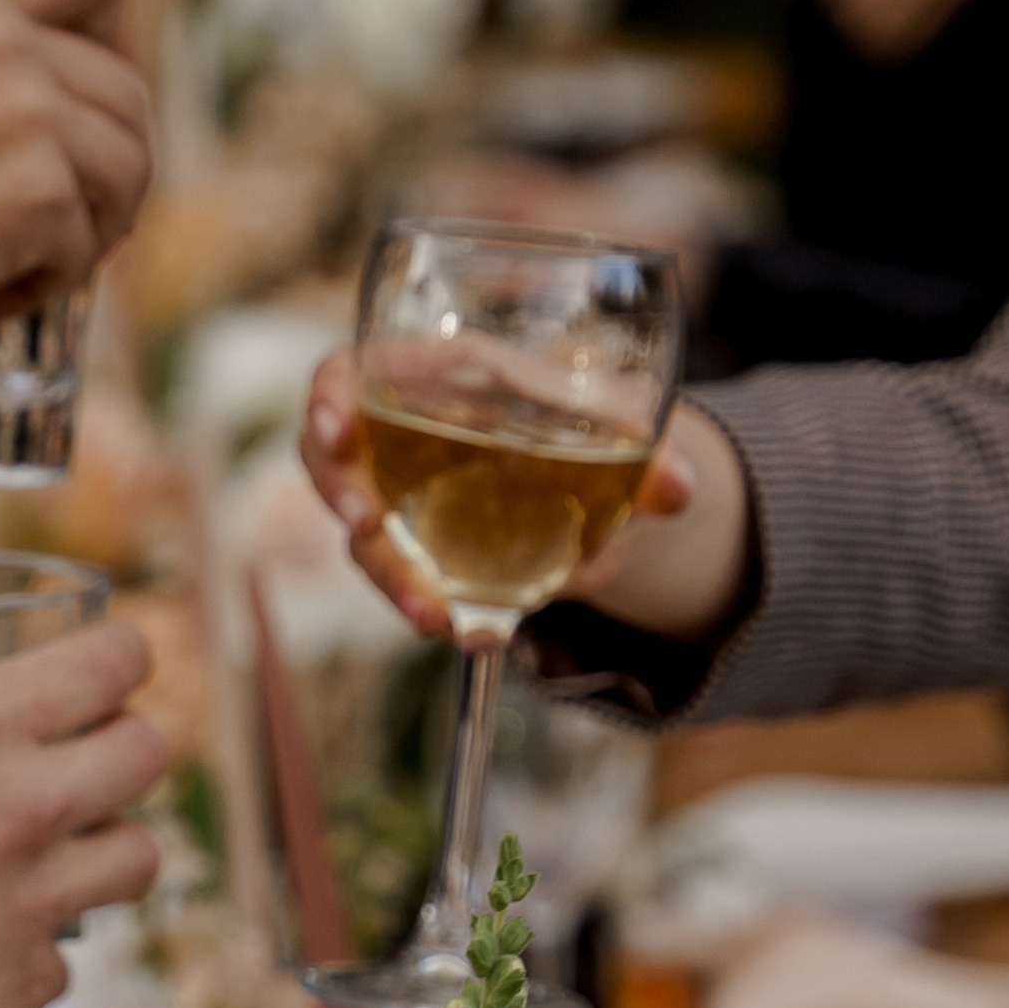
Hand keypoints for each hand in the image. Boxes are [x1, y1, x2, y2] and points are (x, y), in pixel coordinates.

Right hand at [0, 0, 151, 375]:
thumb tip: (69, 125)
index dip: (114, 31)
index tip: (81, 98)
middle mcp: (2, 38)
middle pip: (129, 92)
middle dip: (106, 169)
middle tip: (49, 226)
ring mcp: (27, 110)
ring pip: (129, 171)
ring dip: (85, 233)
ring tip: (8, 265)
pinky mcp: (39, 191)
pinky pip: (84, 251)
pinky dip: (41, 289)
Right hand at [0, 624, 166, 1007]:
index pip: (111, 660)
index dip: (121, 657)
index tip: (111, 670)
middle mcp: (26, 804)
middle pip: (148, 752)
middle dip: (125, 752)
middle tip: (88, 765)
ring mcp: (42, 899)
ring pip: (141, 856)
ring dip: (108, 852)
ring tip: (62, 859)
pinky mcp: (35, 981)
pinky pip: (67, 954)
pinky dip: (34, 949)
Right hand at [299, 348, 751, 642]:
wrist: (593, 479)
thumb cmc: (584, 420)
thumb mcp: (619, 424)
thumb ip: (649, 451)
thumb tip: (678, 489)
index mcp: (436, 376)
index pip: (350, 373)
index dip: (330, 397)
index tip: (334, 428)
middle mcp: (403, 438)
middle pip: (334, 461)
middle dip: (341, 495)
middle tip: (367, 527)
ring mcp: (406, 503)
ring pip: (367, 539)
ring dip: (392, 578)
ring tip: (435, 616)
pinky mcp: (426, 556)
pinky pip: (411, 583)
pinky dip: (439, 610)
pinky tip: (478, 634)